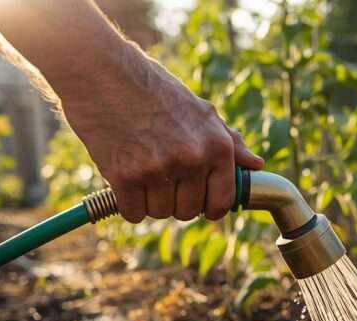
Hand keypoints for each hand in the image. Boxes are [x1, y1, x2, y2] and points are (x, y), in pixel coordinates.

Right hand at [58, 55, 263, 222]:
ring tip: (141, 169)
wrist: (100, 70)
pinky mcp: (125, 176)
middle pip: (188, 211)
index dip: (208, 207)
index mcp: (217, 146)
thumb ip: (229, 141)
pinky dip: (126, 203)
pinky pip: (133, 213)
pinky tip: (123, 178)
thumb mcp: (200, 110)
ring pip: (160, 213)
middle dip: (174, 200)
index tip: (196, 202)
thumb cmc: (152, 89)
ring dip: (149, 200)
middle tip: (160, 177)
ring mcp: (159, 169)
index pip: (221, 202)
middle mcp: (193, 159)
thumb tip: (256, 165)